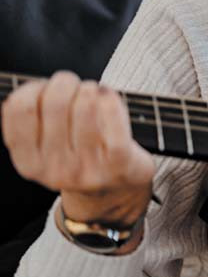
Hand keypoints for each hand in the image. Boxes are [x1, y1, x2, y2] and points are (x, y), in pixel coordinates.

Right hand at [2, 71, 153, 226]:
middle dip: (65, 82)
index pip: (19, 111)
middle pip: (54, 102)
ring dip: (90, 88)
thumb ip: (34, 122)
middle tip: (73, 84)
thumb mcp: (46, 149)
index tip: (44, 86)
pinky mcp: (119, 162)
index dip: (33, 88)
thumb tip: (29, 87)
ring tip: (93, 92)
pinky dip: (111, 98)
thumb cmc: (80, 158)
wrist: (115, 193)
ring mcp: (88, 167)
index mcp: (29, 162)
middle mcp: (55, 168)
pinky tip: (109, 97)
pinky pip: (112, 116)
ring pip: (84, 105)